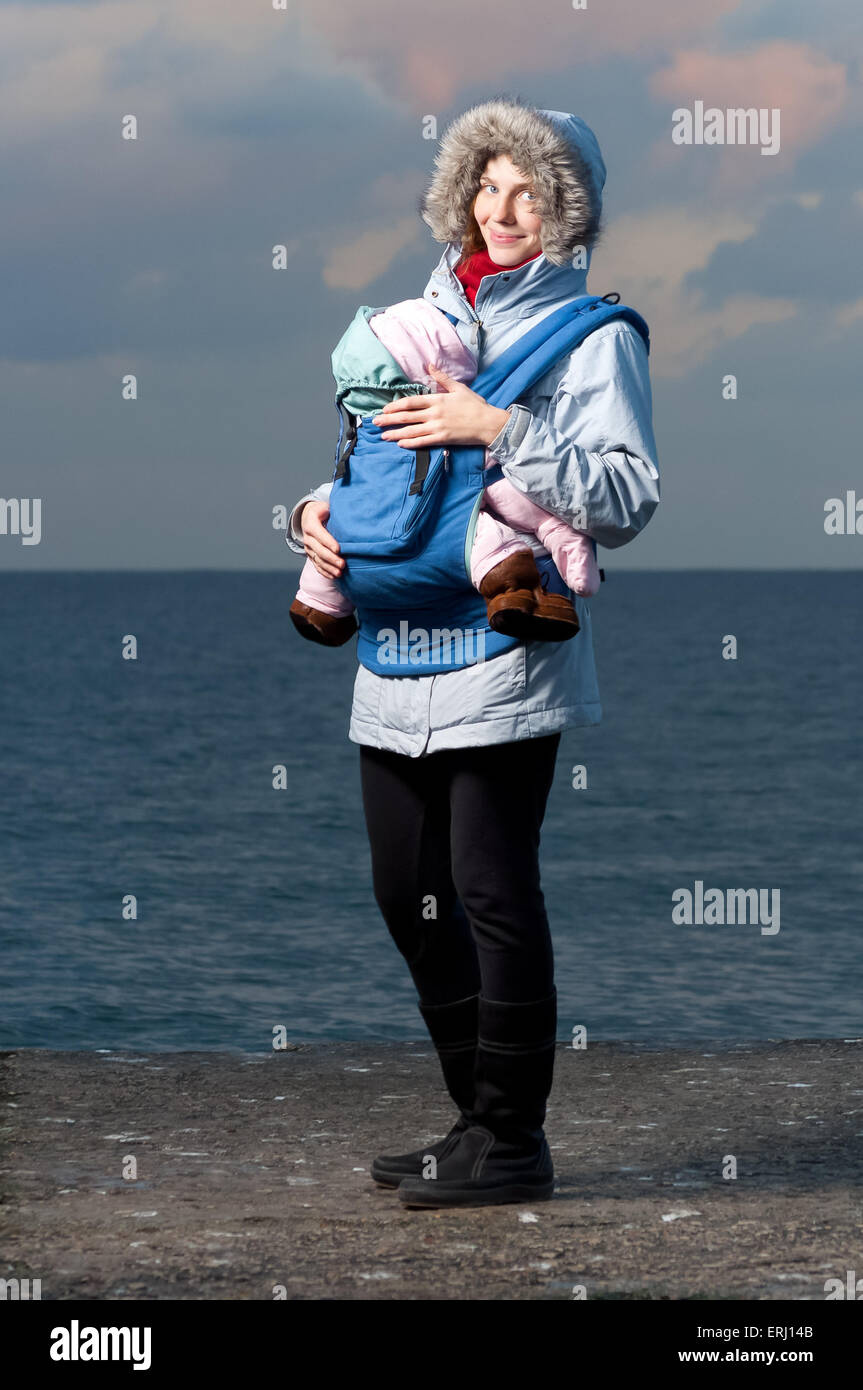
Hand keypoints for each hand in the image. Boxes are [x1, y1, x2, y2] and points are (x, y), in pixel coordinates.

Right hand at [300, 499, 343, 578]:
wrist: (309, 517)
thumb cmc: (322, 511)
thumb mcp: (326, 506)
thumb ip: (334, 509)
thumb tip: (349, 513)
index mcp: (311, 523)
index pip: (319, 534)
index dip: (328, 542)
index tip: (338, 549)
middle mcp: (307, 537)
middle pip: (319, 550)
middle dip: (331, 558)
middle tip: (343, 564)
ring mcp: (308, 548)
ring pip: (318, 560)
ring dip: (329, 567)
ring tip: (340, 573)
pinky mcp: (311, 555)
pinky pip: (317, 565)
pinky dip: (325, 572)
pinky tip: (334, 576)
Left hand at [372, 364, 510, 448]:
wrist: (488, 423)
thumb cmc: (475, 405)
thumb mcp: (459, 388)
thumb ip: (442, 378)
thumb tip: (429, 365)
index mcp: (437, 400)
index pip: (411, 402)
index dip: (396, 406)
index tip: (385, 409)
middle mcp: (434, 413)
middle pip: (407, 417)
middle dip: (389, 420)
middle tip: (375, 422)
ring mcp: (438, 427)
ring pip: (412, 430)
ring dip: (396, 433)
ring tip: (383, 435)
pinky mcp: (443, 439)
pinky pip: (423, 442)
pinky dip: (410, 443)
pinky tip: (400, 444)